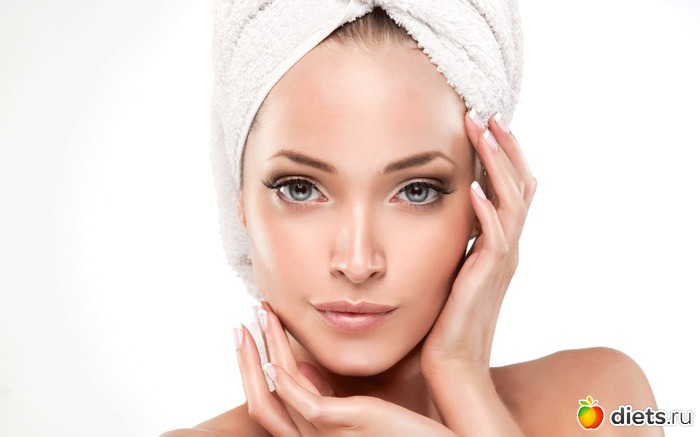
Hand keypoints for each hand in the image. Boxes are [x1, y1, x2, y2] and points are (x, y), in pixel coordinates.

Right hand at [235, 303, 455, 435]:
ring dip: (261, 356)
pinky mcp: (346, 425)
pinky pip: (305, 406)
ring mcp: (327, 435)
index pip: (269, 403)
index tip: (252, 334)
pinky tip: (276, 360)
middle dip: (246, 361)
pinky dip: (286, 384)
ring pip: (276, 399)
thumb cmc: (406, 431)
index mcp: (316, 433)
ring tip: (259, 318)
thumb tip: (305, 369)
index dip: (253, 369)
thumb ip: (329, 395)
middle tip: (241, 323)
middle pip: (261, 403)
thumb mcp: (357, 410)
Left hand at [419, 111, 535, 433]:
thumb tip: (438, 211)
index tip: (482, 121)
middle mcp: (506, 248)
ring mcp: (500, 263)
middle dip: (504, 146)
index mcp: (497, 243)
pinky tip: (475, 191)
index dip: (501, 153)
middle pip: (519, 185)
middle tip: (486, 112)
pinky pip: (495, 241)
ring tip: (484, 131)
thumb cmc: (444, 319)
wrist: (451, 364)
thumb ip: (452, 239)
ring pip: (513, 203)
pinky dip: (488, 213)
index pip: (509, 187)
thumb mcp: (449, 267)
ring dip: (499, 165)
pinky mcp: (486, 281)